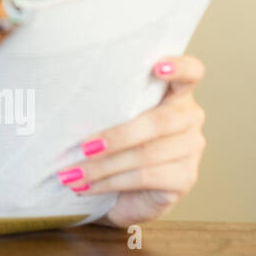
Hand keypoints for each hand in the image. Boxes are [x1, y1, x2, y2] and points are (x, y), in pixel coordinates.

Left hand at [57, 55, 206, 227]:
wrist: (122, 189)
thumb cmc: (111, 140)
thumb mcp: (108, 115)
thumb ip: (104, 101)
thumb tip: (63, 95)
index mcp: (173, 91)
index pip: (191, 71)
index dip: (179, 67)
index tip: (157, 66)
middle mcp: (189, 116)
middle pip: (159, 122)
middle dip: (117, 136)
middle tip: (84, 147)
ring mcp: (192, 148)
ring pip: (147, 154)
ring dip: (104, 166)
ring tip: (73, 173)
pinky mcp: (186, 177)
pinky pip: (146, 177)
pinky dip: (111, 182)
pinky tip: (88, 186)